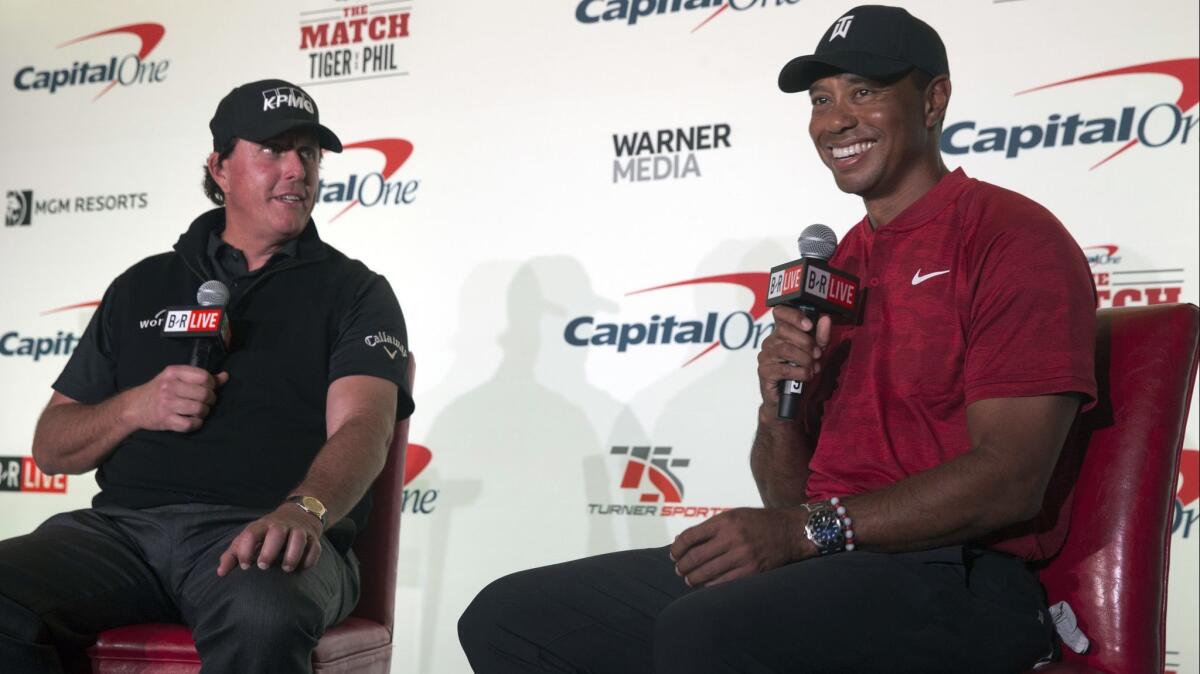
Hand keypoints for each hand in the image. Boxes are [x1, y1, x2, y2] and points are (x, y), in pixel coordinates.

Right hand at [128, 365, 228, 432]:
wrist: (134, 406)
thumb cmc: (160, 390)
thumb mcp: (177, 378)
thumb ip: (200, 377)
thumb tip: (225, 376)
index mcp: (173, 372)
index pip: (204, 377)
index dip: (211, 385)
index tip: (208, 389)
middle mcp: (169, 387)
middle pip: (204, 394)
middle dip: (210, 400)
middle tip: (206, 402)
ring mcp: (166, 404)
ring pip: (199, 409)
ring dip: (204, 412)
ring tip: (199, 411)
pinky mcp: (165, 420)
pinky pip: (190, 424)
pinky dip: (196, 424)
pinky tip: (193, 421)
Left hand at [217, 504, 322, 575]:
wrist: (299, 514)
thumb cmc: (267, 533)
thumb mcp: (249, 538)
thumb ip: (233, 554)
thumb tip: (221, 573)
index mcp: (262, 526)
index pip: (252, 533)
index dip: (246, 550)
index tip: (245, 566)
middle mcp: (281, 526)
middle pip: (276, 533)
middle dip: (269, 550)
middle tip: (263, 566)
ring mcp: (299, 530)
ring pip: (298, 539)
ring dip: (293, 555)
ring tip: (286, 569)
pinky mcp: (313, 538)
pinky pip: (315, 547)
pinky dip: (309, 559)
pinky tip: (301, 568)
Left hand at [669, 507, 809, 586]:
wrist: (789, 532)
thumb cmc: (757, 522)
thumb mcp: (733, 515)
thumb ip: (710, 527)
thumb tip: (683, 541)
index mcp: (725, 521)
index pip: (690, 536)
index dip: (677, 548)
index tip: (674, 553)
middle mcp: (733, 538)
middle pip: (695, 557)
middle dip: (682, 566)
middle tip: (678, 569)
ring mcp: (743, 556)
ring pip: (707, 573)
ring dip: (693, 578)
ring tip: (689, 579)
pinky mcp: (752, 571)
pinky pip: (723, 583)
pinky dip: (710, 585)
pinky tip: (706, 584)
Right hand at [756, 308, 830, 404]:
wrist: (791, 402)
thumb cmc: (801, 375)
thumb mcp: (816, 354)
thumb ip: (821, 337)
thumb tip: (825, 318)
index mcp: (781, 333)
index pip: (780, 313)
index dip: (794, 316)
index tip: (809, 325)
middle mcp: (770, 342)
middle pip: (784, 331)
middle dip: (806, 342)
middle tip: (817, 354)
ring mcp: (765, 357)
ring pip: (785, 350)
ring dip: (804, 359)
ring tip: (813, 368)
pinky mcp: (764, 372)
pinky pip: (784, 369)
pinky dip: (800, 372)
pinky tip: (806, 376)